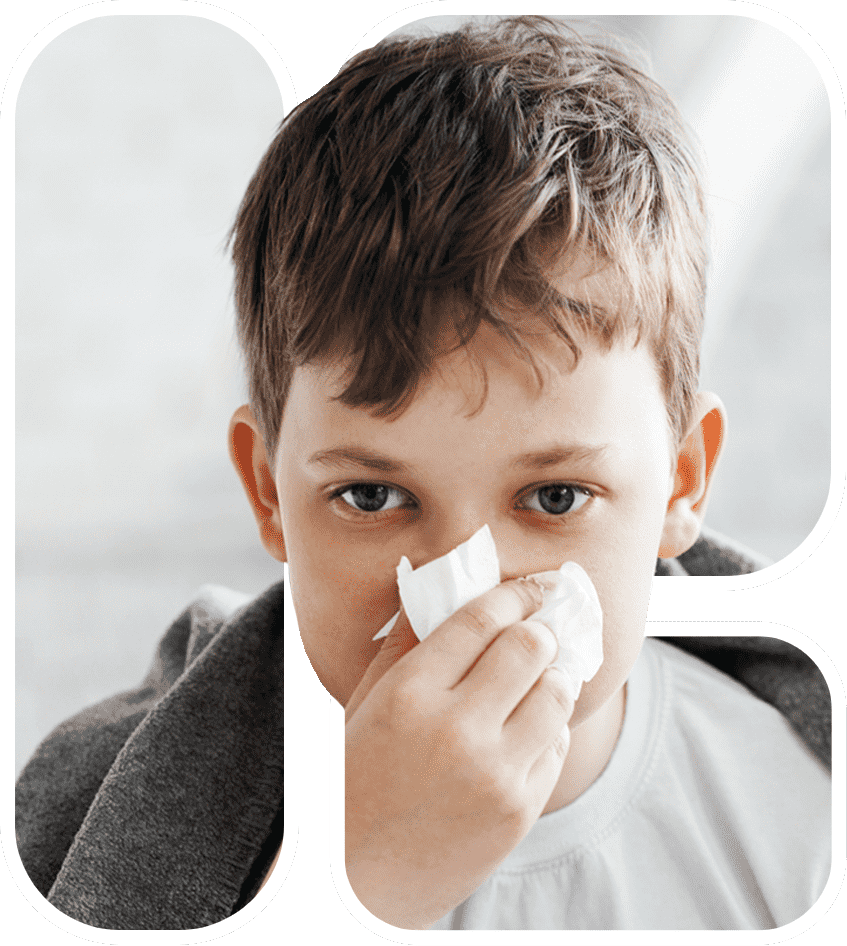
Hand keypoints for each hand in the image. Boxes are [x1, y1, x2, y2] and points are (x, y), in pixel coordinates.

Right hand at [345, 578, 574, 928]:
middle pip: (531, 647)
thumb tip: (441, 582)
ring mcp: (494, 774)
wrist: (355, 885)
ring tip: (538, 673)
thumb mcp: (366, 704)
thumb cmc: (353, 782)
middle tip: (539, 626)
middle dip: (540, 628)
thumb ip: (406, 641)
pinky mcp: (520, 811)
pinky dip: (549, 725)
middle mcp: (456, 729)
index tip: (532, 586)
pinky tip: (526, 725)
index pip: (482, 618)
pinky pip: (557, 744)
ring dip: (553, 674)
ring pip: (558, 692)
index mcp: (408, 694)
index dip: (516, 592)